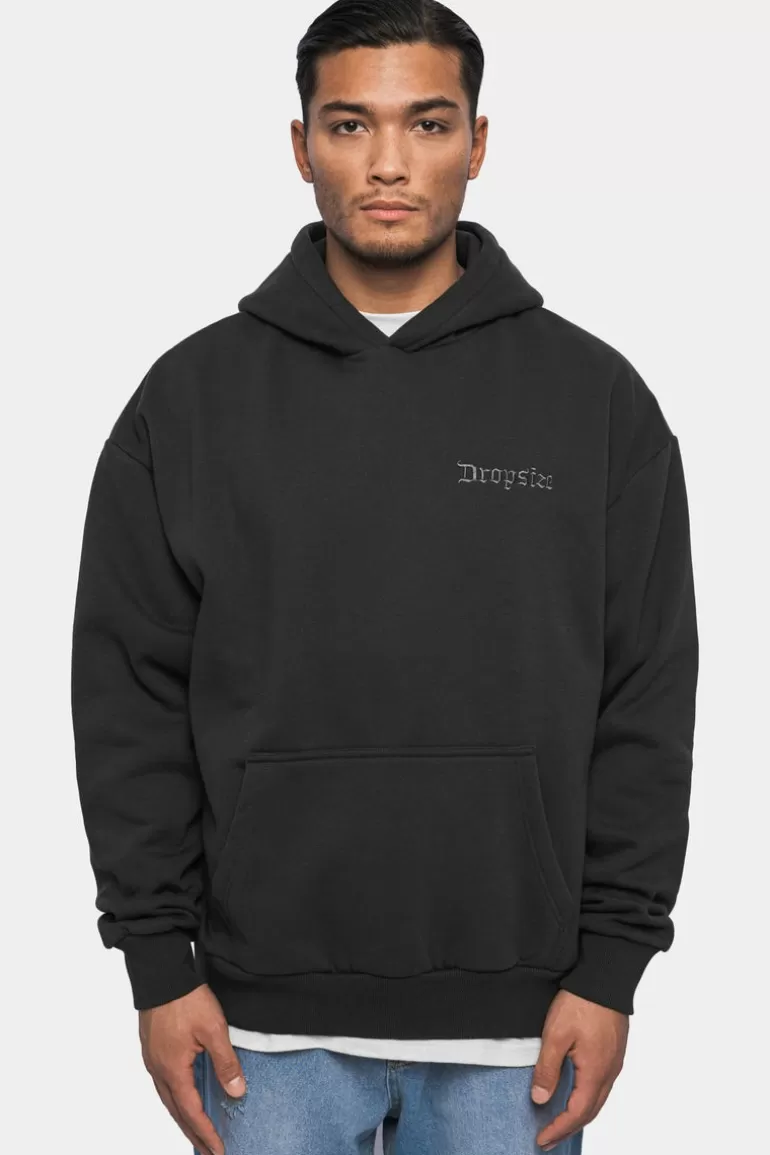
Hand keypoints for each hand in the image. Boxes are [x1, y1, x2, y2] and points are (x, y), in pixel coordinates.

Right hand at [138, 982, 245, 1154]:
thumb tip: (236, 1091)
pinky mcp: (152, 1049)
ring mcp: (153, 1060)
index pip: (191, 1112)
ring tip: (197, 1131)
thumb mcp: (214, 1030)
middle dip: (193, 1133)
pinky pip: (164, 1083)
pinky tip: (184, 1096)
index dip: (205, 1133)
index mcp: (173, 1070)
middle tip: (208, 1151)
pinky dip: (176, 1098)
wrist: (161, 974)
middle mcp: (158, 1070)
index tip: (218, 1150)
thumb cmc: (185, 999)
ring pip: (168, 1098)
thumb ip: (226, 1062)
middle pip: (177, 1111)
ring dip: (184, 1116)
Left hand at [530, 989, 628, 1149]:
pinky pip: (602, 1084)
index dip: (559, 1129)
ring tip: (560, 1121)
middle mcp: (609, 1073)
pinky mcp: (614, 1051)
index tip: (542, 1139)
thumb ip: (547, 1069)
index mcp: (595, 1073)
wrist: (605, 978)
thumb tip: (540, 1098)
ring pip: (598, 1099)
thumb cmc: (581, 1003)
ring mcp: (614, 1062)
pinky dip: (587, 1097)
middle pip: (590, 1111)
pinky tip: (576, 1094)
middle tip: (549, 1138)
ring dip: (579, 1114)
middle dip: (569, 1128)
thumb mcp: (555, 1035)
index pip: (577, 1113)